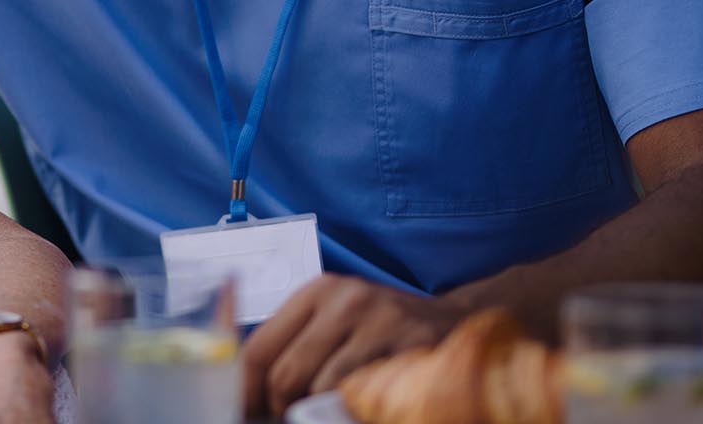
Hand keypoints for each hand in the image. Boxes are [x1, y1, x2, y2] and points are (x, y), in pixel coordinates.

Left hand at [242, 274, 467, 417]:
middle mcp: (344, 299)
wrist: (456, 322)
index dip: (247, 392)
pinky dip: (352, 412)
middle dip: (282, 410)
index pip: (260, 348)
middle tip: (288, 421)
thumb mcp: (335, 322)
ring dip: (318, 414)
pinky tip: (357, 409)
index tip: (246, 415)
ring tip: (326, 414)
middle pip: (286, 374)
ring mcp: (380, 320)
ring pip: (322, 390)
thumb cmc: (381, 329)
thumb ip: (296, 347)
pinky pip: (363, 395)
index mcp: (316, 292)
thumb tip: (252, 395)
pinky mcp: (411, 345)